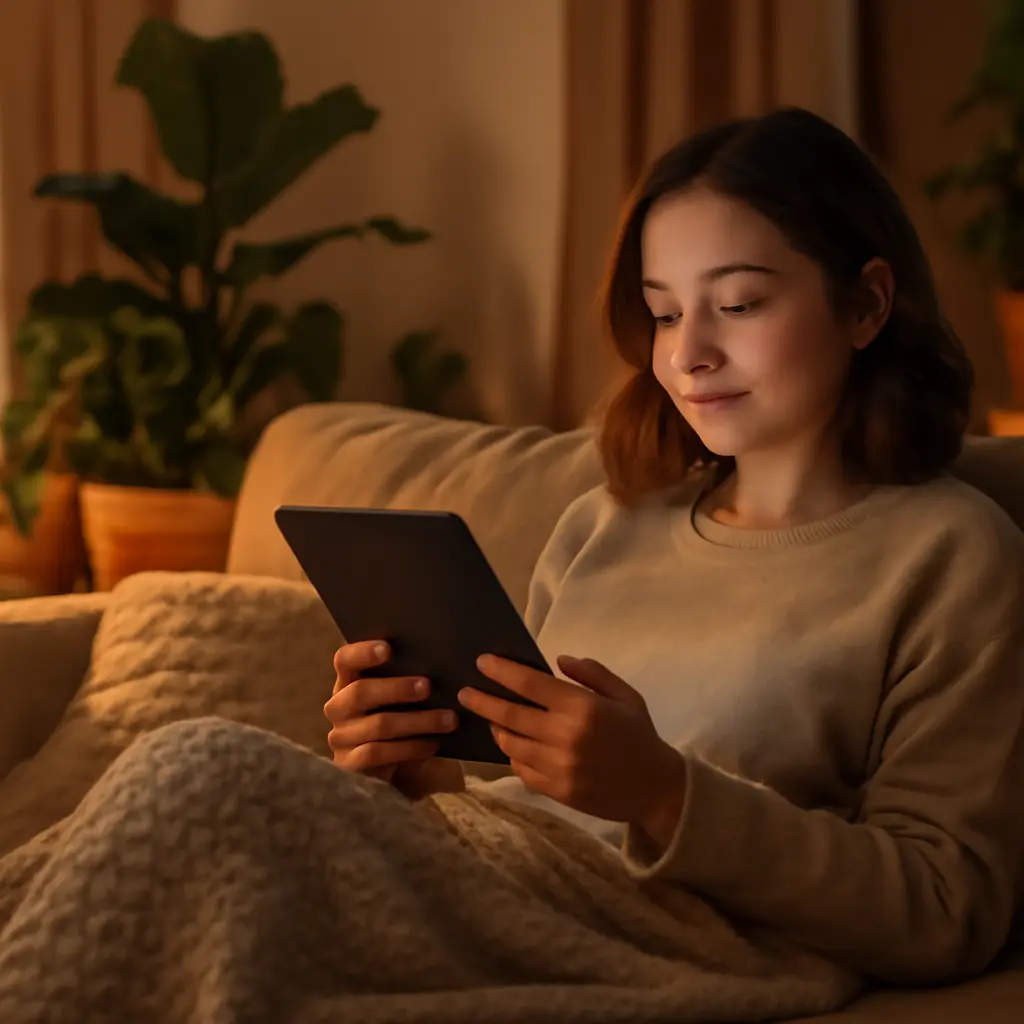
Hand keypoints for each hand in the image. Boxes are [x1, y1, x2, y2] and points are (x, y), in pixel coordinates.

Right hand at [324, 640, 464, 798]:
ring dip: (418, 721)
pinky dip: (410, 748)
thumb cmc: (405, 723)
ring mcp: (341, 738)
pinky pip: (378, 753)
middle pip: (360, 692)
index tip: (388, 648)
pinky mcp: (350, 765)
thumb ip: (409, 680)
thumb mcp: (404, 701)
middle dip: (397, 688)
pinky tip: (432, 745)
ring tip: (448, 719)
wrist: (399, 775)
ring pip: (378, 725)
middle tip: (429, 686)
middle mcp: (339, 707)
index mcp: (348, 682)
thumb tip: (440, 664)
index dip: (362, 652)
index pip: (344, 660)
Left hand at [458, 654, 684, 842]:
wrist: (655, 789)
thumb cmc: (639, 735)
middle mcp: (564, 736)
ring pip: (511, 744)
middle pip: (510, 714)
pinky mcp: (556, 791)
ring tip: (490, 719)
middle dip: (482, 701)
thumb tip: (557, 661)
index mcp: (582, 708)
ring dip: (496, 729)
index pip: (530, 684)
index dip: (502, 671)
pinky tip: (513, 746)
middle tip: (465, 692)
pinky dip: (513, 756)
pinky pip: (521, 770)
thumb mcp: (625, 695)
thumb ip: (592, 673)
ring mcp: (558, 767)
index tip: (482, 662)